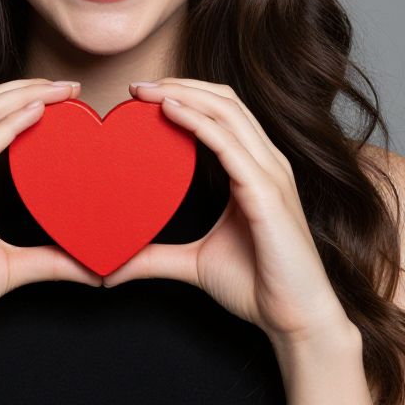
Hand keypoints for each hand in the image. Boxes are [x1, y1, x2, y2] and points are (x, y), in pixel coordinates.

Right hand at [0, 79, 102, 344]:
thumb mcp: (11, 267)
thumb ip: (50, 259)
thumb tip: (95, 269)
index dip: (20, 96)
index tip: (63, 95)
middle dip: (27, 87)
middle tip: (71, 85)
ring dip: (24, 96)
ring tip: (61, 91)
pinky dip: (9, 125)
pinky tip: (37, 114)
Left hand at [102, 78, 352, 347]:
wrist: (296, 319)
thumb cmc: (257, 286)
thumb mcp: (194, 263)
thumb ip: (154, 257)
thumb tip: (109, 271)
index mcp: (255, 169)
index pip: (223, 112)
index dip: (186, 95)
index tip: (142, 95)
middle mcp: (267, 163)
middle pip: (225, 100)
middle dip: (181, 85)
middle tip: (137, 85)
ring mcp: (271, 175)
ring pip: (228, 113)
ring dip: (185, 94)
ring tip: (147, 91)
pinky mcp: (267, 194)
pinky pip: (230, 145)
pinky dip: (198, 122)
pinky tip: (169, 112)